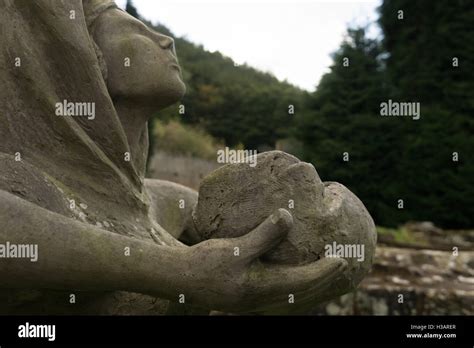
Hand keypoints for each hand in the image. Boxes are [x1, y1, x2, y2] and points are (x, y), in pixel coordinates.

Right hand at [178, 208, 347, 313]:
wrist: (179, 279)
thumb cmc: (205, 263)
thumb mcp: (235, 247)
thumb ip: (263, 235)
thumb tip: (288, 216)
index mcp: (261, 288)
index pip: (302, 282)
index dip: (323, 271)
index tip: (342, 260)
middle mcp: (260, 297)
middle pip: (300, 292)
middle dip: (321, 280)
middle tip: (341, 265)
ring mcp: (252, 298)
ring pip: (289, 293)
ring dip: (308, 282)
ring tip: (322, 270)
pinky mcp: (244, 294)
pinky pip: (277, 290)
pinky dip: (291, 282)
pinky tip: (291, 273)